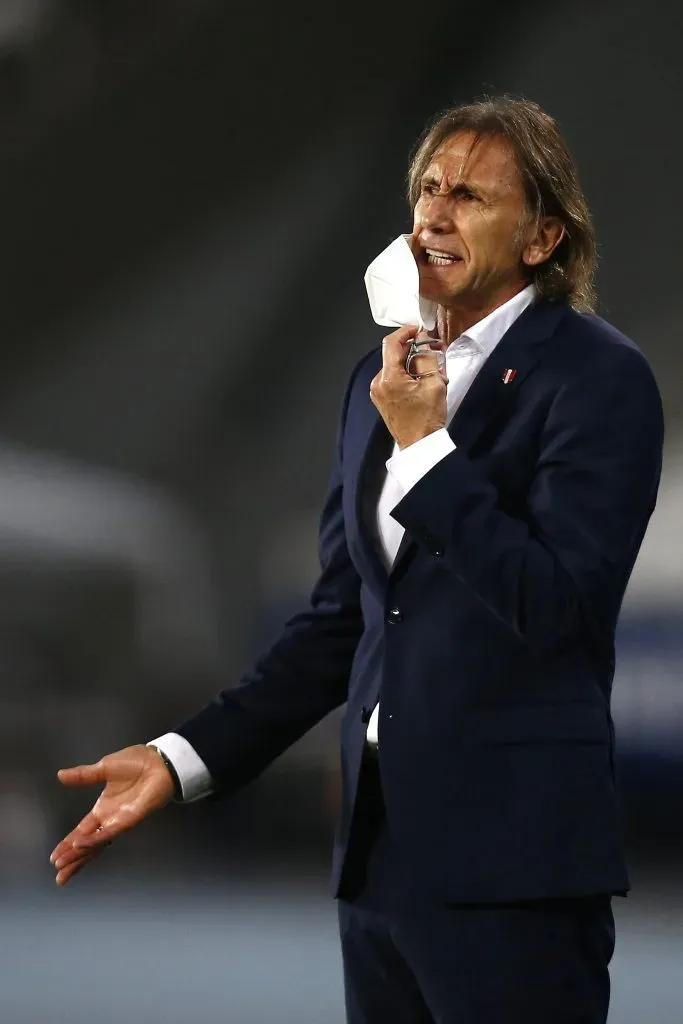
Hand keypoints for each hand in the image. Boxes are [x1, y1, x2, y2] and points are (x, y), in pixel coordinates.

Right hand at [49, 744, 174, 885]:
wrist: (158, 760)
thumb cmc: (136, 763)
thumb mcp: (104, 768)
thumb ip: (83, 776)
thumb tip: (60, 775)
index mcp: (103, 808)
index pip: (82, 831)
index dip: (68, 844)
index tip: (54, 857)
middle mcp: (110, 818)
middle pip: (88, 844)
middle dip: (73, 859)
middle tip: (58, 876)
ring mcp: (120, 821)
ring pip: (97, 844)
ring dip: (80, 856)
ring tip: (63, 868)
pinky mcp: (131, 819)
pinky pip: (109, 832)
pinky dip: (94, 839)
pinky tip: (80, 845)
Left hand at [370, 325, 446, 448]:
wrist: (420, 445)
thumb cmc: (427, 419)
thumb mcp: (434, 383)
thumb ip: (427, 358)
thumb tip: (423, 343)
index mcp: (388, 378)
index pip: (391, 343)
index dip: (406, 332)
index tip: (419, 330)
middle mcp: (378, 383)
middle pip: (395, 355)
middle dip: (415, 350)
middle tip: (435, 351)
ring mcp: (378, 392)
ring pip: (396, 367)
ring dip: (414, 364)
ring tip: (434, 373)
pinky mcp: (382, 399)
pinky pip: (394, 379)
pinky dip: (409, 375)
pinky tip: (424, 383)